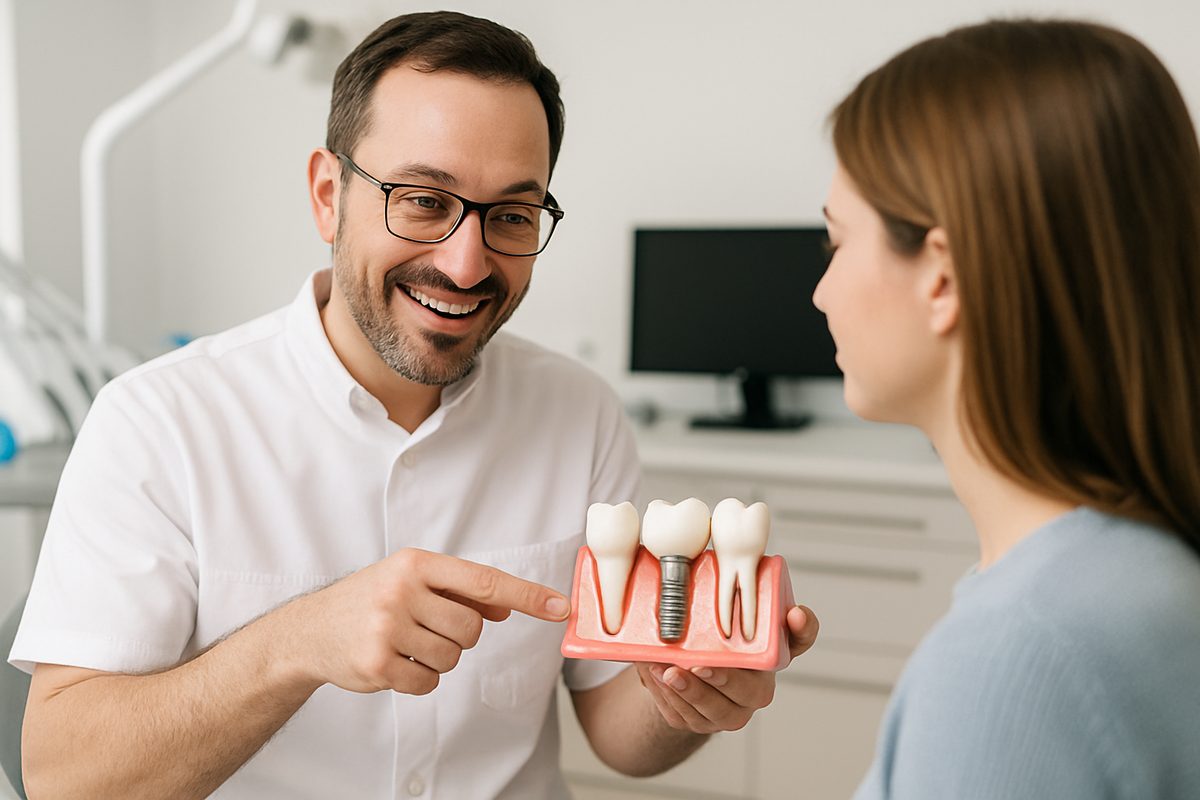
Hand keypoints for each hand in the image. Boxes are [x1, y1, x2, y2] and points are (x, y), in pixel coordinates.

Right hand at [282, 548, 569, 695]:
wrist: (309, 630)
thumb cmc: (371, 600)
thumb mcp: (412, 582)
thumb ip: (459, 592)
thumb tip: (504, 606)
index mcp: (416, 563)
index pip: (484, 580)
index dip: (527, 595)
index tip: (561, 607)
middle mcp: (401, 590)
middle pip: (471, 629)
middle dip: (459, 637)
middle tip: (426, 629)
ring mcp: (387, 626)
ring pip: (452, 658)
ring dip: (437, 659)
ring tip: (405, 643)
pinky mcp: (376, 662)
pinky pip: (428, 682)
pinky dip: (419, 679)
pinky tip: (394, 663)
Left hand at [635, 604, 818, 733]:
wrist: (683, 676)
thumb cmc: (705, 636)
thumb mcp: (710, 614)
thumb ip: (713, 595)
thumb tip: (689, 565)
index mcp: (769, 651)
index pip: (800, 638)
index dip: (803, 627)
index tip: (794, 612)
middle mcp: (758, 684)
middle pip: (751, 690)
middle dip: (724, 679)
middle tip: (698, 665)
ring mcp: (734, 709)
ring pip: (716, 708)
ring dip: (689, 691)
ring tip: (667, 671)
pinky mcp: (705, 721)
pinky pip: (689, 715)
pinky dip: (670, 697)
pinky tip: (656, 678)